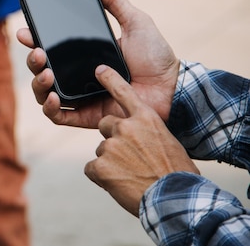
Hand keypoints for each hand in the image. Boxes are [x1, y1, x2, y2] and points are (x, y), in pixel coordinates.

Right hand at [16, 0, 179, 127]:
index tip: (26, 31)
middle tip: (38, 52)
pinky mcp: (86, 116)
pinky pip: (58, 116)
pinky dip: (50, 108)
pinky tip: (52, 97)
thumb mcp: (136, 23)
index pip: (51, 47)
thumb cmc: (156, 57)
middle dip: (32, 61)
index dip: (33, 39)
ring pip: (44, 93)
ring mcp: (79, 96)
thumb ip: (116, 2)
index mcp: (83, 54)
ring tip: (46, 74)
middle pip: (41, 69)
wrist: (172, 88)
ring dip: (38, 83)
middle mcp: (76, 75)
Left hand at [84, 65, 199, 215]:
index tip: (99, 70)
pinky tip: (119, 184)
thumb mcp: (167, 142)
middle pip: (106, 125)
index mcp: (146, 118)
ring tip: (131, 176)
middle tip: (130, 158)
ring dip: (111, 162)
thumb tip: (136, 137)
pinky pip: (91, 168)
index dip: (110, 80)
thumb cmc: (177, 173)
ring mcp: (112, 145)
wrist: (176, 198)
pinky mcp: (100, 165)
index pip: (124, 92)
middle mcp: (126, 127)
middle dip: (113, 138)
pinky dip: (102, 177)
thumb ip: (147, 133)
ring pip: (101, 150)